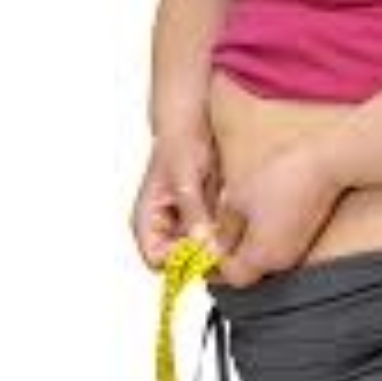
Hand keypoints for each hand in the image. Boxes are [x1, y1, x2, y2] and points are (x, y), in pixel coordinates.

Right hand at [131, 124, 221, 270]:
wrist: (194, 119)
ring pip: (202, 249)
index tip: (207, 251)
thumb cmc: (179, 141)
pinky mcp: (205, 216)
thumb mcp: (185, 178)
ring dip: (218, 240)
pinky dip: (227, 228)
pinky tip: (234, 211)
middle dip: (205, 251)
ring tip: (229, 216)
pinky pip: (217, 235)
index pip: (158, 260)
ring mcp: (185, 222)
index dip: (182, 261)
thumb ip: (192, 212)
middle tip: (226, 236)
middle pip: (183, 260)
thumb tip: (202, 246)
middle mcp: (164, 226)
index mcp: (147, 220)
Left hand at [211, 141, 347, 288]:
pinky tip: (256, 212)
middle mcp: (281, 261)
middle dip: (229, 253)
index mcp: (262, 257)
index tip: (204, 245)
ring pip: (261, 257)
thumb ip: (223, 229)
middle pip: (248, 270)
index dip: (214, 263)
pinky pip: (275, 245)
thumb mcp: (238, 200)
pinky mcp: (304, 236)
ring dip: (245, 243)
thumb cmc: (283, 178)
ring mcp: (295, 250)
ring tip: (235, 216)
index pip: (231, 276)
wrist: (325, 163)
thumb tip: (214, 243)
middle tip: (216, 230)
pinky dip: (261, 235)